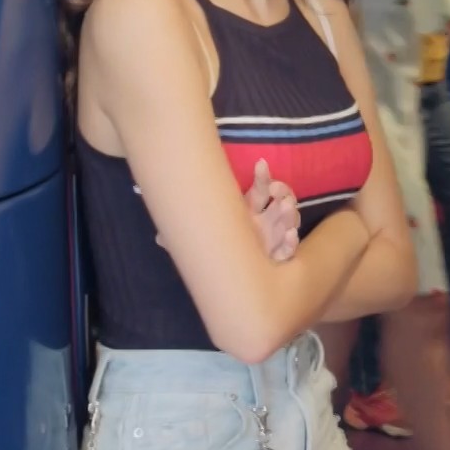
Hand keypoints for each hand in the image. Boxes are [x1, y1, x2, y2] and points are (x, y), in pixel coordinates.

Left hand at [149, 159, 299, 259]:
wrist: (230, 285)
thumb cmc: (217, 254)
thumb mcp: (197, 242)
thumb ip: (181, 236)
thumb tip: (158, 236)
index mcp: (247, 212)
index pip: (259, 190)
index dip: (262, 177)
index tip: (260, 165)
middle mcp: (263, 222)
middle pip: (279, 201)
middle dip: (283, 193)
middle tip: (278, 193)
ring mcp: (273, 239)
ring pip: (288, 221)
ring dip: (289, 214)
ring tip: (285, 209)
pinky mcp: (277, 258)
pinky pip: (289, 250)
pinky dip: (291, 242)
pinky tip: (290, 237)